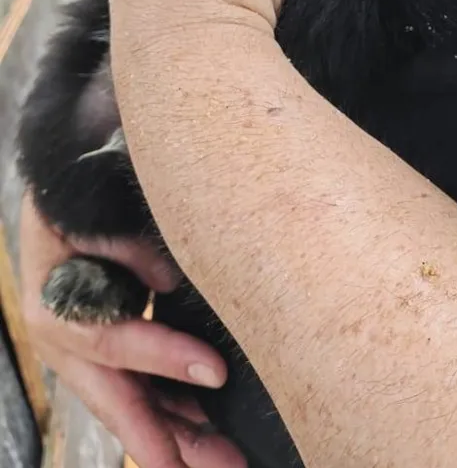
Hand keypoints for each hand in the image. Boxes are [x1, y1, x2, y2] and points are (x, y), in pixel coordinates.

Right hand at [20, 193, 246, 467]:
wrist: (59, 192)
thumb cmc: (77, 200)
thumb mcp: (91, 211)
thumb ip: (125, 243)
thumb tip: (167, 278)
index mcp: (56, 307)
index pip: (113, 341)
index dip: (164, 358)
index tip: (216, 372)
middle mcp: (65, 344)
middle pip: (121, 400)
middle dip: (172, 441)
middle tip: (224, 463)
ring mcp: (82, 357)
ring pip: (131, 406)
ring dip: (178, 437)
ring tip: (224, 460)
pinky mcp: (102, 356)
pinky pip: (135, 393)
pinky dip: (169, 415)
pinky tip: (203, 432)